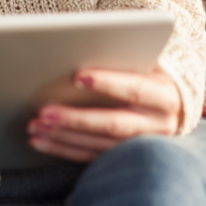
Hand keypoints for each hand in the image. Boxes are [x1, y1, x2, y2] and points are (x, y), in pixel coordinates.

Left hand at [26, 68, 182, 162]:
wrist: (170, 105)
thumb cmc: (146, 71)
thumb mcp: (142, 60)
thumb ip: (118, 56)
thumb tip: (76, 47)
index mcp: (165, 96)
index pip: (136, 89)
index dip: (107, 83)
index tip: (76, 76)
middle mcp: (159, 125)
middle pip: (113, 124)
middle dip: (76, 119)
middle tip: (44, 112)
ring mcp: (143, 146)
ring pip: (99, 144)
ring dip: (63, 136)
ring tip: (35, 126)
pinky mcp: (125, 158)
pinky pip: (91, 157)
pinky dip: (63, 149)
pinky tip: (40, 141)